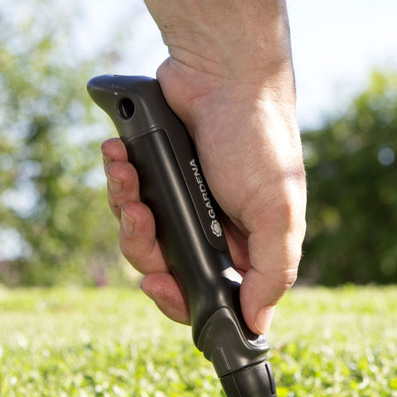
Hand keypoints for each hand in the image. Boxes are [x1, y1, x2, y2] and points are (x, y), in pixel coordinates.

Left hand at [101, 58, 306, 333]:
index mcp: (243, 247)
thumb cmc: (258, 140)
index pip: (208, 298)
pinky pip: (123, 197)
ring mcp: (178, 204)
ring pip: (136, 236)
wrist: (221, 71)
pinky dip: (118, 178)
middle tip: (144, 219)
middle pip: (162, 269)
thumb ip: (273, 272)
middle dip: (145, 249)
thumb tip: (258, 326)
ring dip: (126, 208)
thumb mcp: (278, 212)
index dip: (179, 302)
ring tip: (128, 176)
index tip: (161, 287)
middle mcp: (209, 230)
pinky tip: (119, 156)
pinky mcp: (151, 177)